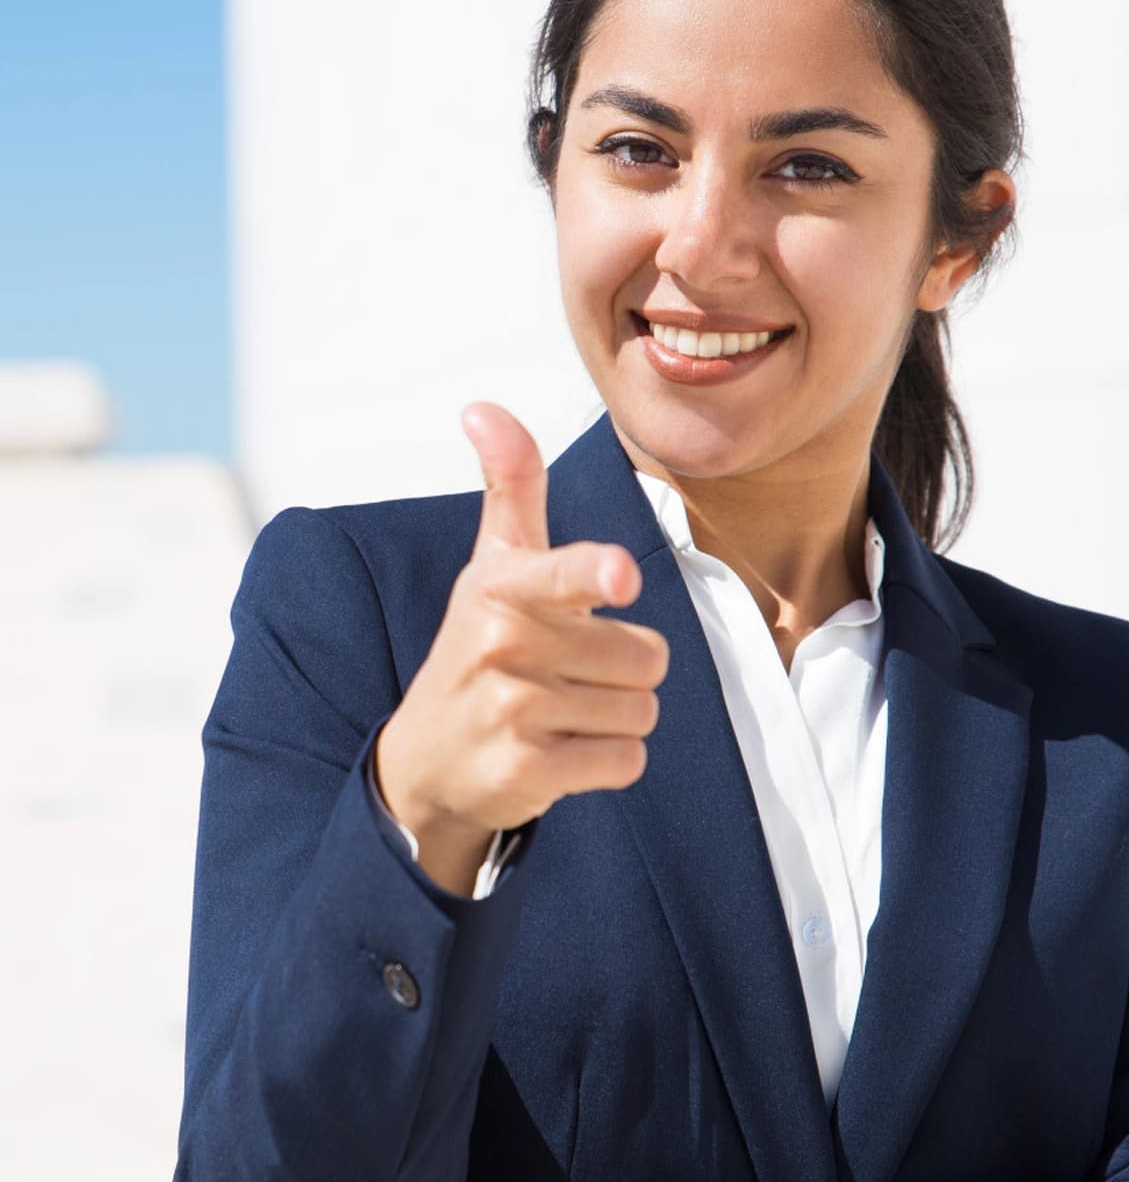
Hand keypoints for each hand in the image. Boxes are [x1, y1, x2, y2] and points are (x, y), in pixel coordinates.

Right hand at [375, 401, 669, 895]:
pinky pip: (626, 761)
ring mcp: (512, 714)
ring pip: (642, 710)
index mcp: (503, 588)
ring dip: (617, 716)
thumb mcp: (492, 566)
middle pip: (646, 655)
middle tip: (568, 674)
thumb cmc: (479, 649)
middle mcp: (504, 646)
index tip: (619, 575)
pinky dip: (609, 762)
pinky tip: (563, 753)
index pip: (559, 573)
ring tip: (563, 713)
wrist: (429, 760)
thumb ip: (510, 487)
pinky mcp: (526, 773)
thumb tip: (483, 408)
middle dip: (624, 669)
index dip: (594, 573)